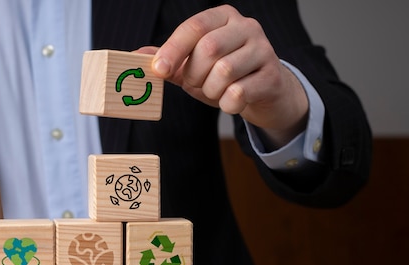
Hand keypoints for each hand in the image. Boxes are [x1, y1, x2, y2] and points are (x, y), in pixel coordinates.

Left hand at [139, 4, 308, 148]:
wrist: (264, 94)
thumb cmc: (226, 77)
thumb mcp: (195, 67)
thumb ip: (169, 60)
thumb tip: (136, 55)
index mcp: (224, 17)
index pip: (194, 27)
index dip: (173, 49)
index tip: (158, 70)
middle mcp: (246, 27)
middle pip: (209, 48)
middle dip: (194, 74)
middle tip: (195, 84)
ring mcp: (263, 50)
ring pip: (225, 71)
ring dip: (211, 90)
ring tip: (216, 92)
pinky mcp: (272, 76)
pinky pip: (240, 93)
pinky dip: (227, 104)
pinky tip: (231, 102)